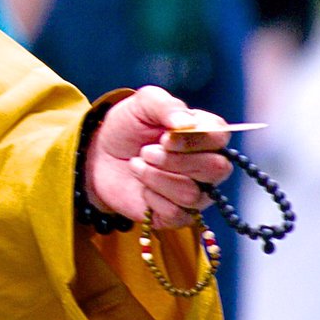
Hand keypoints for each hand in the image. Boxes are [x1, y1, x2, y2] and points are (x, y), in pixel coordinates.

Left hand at [86, 86, 234, 228]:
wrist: (99, 156)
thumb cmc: (127, 127)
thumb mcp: (142, 104)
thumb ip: (166, 106)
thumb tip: (186, 123)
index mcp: (205, 134)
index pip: (220, 137)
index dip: (193, 139)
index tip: (164, 137)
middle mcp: (207, 164)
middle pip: (215, 168)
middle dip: (174, 161)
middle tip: (145, 152)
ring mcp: (196, 192)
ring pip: (193, 194)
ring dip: (156, 177)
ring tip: (136, 165)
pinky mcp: (178, 215)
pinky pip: (177, 214)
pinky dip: (152, 198)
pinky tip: (141, 187)